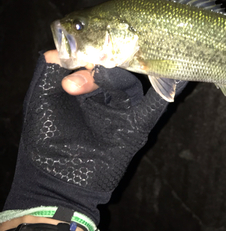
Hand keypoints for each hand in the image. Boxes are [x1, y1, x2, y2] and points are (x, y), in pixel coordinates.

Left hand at [3, 51, 185, 227]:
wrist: (55, 181)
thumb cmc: (45, 142)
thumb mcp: (41, 100)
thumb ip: (49, 73)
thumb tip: (56, 49)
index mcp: (84, 89)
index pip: (94, 60)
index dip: (84, 54)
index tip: (69, 58)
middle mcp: (105, 97)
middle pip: (114, 68)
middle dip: (96, 67)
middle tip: (75, 80)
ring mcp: (122, 112)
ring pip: (129, 83)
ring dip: (112, 77)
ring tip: (88, 83)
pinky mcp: (135, 127)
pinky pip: (154, 106)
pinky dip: (166, 90)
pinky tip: (179, 75)